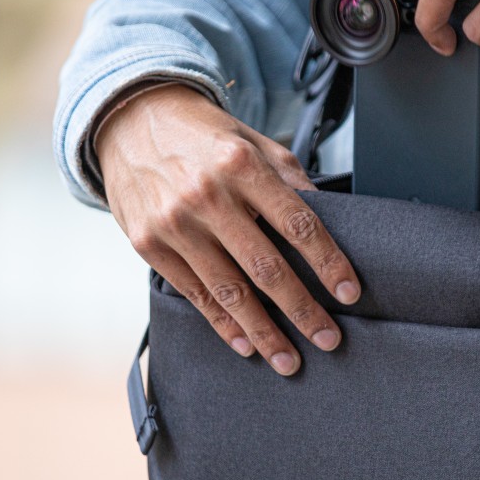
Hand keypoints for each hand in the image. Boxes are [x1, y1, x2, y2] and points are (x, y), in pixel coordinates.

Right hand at [96, 84, 361, 375]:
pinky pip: (195, 294)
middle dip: (302, 310)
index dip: (328, 263)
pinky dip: (223, 323)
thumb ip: (291, 179)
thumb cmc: (202, 134)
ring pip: (230, 291)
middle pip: (266, 268)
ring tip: (289, 359)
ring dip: (264, 331)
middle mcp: (207, 196)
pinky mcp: (149, 245)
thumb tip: (331, 218)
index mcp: (242, 165)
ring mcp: (174, 224)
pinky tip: (246, 343)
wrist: (130, 120)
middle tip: (329, 339)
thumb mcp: (253, 141)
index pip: (298, 225)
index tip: (349, 294)